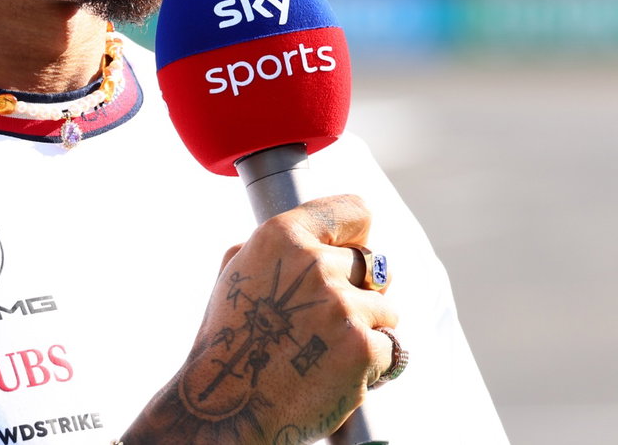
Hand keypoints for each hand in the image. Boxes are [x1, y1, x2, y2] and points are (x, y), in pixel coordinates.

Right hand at [124, 194, 397, 444]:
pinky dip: (371, 367)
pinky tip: (335, 374)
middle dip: (359, 292)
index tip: (351, 249)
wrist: (226, 406)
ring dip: (366, 332)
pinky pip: (391, 349)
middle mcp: (315, 264)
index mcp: (282, 237)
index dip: (357, 233)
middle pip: (372, 265)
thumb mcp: (235, 274)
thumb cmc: (228, 343)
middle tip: (325, 323)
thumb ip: (274, 246)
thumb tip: (310, 234)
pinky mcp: (362, 348)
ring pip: (386, 310)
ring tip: (326, 353)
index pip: (353, 211)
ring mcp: (342, 307)